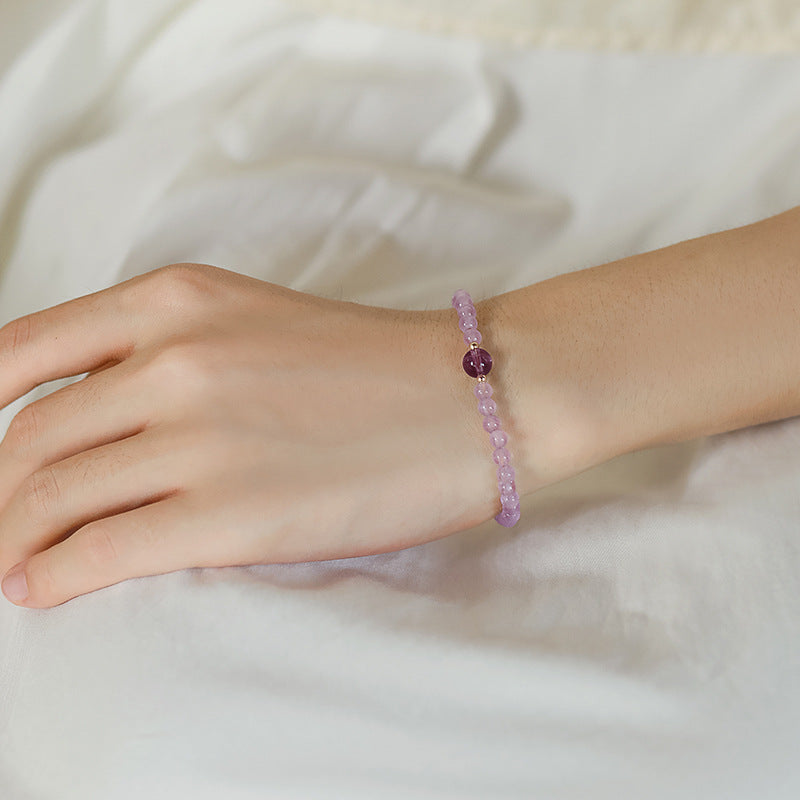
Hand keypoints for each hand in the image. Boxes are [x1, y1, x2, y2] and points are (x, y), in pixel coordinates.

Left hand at [0, 263, 510, 607]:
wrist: (472, 397)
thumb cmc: (375, 365)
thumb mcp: (253, 322)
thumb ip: (167, 354)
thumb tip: (91, 420)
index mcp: (177, 300)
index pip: (22, 353)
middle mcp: (175, 359)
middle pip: (28, 439)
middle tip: (3, 526)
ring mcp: (201, 436)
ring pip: (48, 497)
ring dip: (15, 540)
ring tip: (16, 563)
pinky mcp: (230, 514)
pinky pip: (98, 552)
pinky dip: (52, 576)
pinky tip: (44, 588)